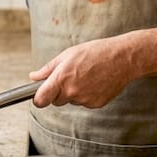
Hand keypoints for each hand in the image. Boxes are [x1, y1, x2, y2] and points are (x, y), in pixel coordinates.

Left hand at [28, 24, 156, 106]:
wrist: (122, 59)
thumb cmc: (95, 52)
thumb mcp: (68, 54)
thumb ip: (48, 69)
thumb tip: (34, 77)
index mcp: (61, 78)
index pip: (41, 100)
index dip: (38, 99)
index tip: (39, 96)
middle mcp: (72, 92)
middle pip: (56, 101)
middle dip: (58, 92)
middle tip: (70, 76)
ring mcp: (84, 100)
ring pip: (71, 101)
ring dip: (74, 92)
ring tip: (86, 75)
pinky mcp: (96, 104)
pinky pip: (84, 103)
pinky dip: (87, 95)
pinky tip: (95, 82)